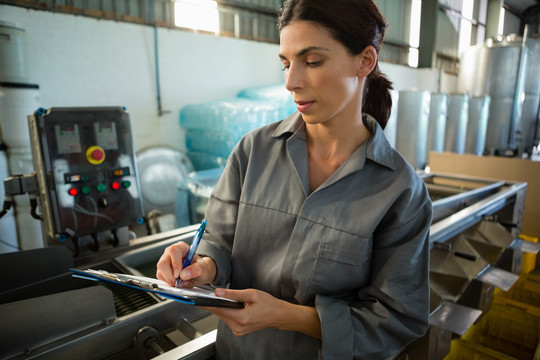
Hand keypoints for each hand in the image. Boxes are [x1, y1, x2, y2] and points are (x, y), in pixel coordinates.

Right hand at [156, 242, 215, 287]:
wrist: (199, 272)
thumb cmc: (201, 267)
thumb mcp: (203, 268)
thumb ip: (196, 270)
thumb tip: (183, 275)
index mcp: (182, 247)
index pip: (174, 251)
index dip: (175, 263)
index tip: (179, 274)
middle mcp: (171, 252)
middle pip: (163, 263)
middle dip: (169, 275)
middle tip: (178, 281)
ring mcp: (165, 260)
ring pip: (160, 271)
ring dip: (169, 279)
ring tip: (179, 281)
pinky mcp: (162, 269)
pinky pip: (160, 276)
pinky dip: (167, 281)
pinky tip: (175, 280)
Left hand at [202, 288, 321, 338]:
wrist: (278, 315)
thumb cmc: (268, 304)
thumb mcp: (251, 294)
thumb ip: (233, 293)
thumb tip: (218, 292)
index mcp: (241, 318)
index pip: (219, 310)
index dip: (207, 304)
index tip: (197, 300)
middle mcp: (238, 327)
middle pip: (220, 313)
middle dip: (215, 303)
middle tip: (210, 294)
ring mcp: (238, 331)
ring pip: (223, 316)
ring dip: (222, 307)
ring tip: (225, 298)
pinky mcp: (239, 331)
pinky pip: (228, 319)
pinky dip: (227, 312)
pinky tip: (231, 305)